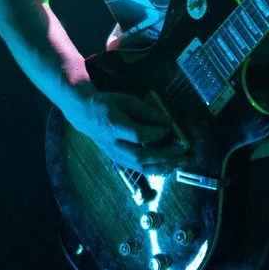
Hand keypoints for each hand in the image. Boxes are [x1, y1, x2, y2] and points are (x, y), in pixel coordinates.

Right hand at [65, 90, 185, 175]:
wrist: (85, 115)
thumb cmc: (106, 104)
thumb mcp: (124, 100)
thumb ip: (145, 111)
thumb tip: (167, 122)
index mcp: (113, 126)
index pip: (138, 135)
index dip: (156, 133)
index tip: (170, 127)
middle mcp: (114, 144)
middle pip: (142, 156)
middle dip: (166, 155)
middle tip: (184, 149)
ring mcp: (116, 155)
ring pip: (142, 167)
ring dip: (165, 166)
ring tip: (182, 162)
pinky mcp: (119, 161)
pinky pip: (140, 169)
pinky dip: (157, 169)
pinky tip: (170, 165)